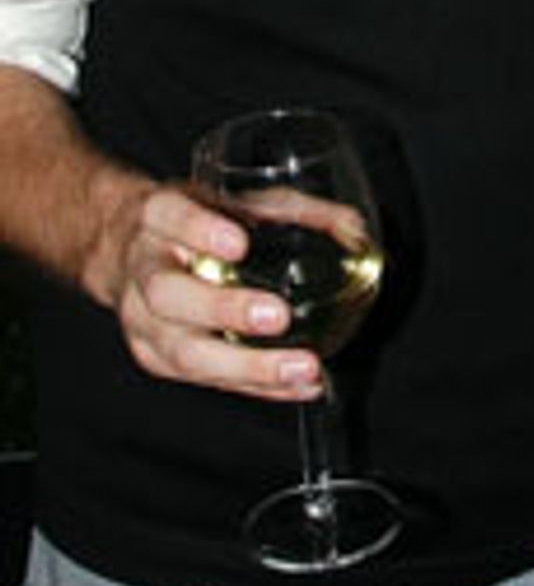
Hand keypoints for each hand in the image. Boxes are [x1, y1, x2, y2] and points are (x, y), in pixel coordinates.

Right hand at [90, 174, 322, 401]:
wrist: (128, 251)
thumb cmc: (194, 223)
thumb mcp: (235, 199)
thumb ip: (294, 209)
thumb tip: (354, 228)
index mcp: (157, 217)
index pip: (170, 217)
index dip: (200, 231)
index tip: (238, 243)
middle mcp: (143, 269)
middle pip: (169, 294)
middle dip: (224, 310)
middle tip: (276, 316)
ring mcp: (142, 322)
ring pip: (184, 353)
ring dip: (247, 367)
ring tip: (301, 368)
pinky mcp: (156, 359)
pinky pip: (206, 381)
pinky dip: (256, 387)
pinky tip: (297, 386)